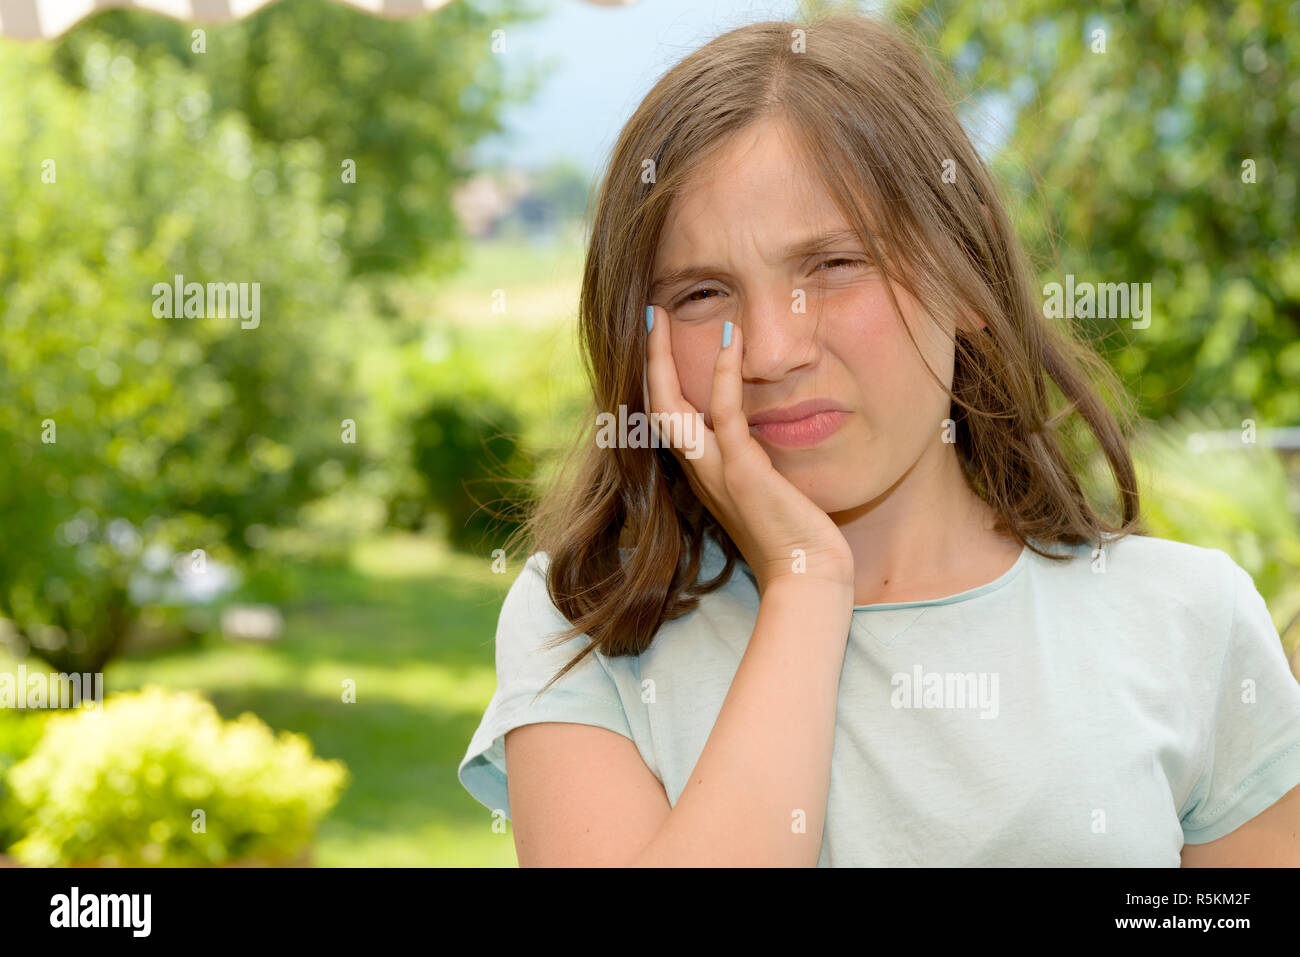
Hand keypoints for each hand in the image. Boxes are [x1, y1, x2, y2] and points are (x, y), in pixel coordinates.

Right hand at [643, 304, 854, 597]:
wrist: (806, 578)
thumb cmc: (796, 540)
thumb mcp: (768, 491)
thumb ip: (757, 461)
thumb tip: (765, 434)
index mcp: (704, 473)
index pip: (668, 417)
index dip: (658, 377)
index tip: (658, 337)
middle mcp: (701, 470)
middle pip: (655, 407)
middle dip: (648, 359)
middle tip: (649, 315)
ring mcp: (717, 471)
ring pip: (672, 408)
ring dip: (662, 359)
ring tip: (661, 317)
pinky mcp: (743, 471)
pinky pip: (725, 413)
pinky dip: (724, 374)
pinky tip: (731, 340)